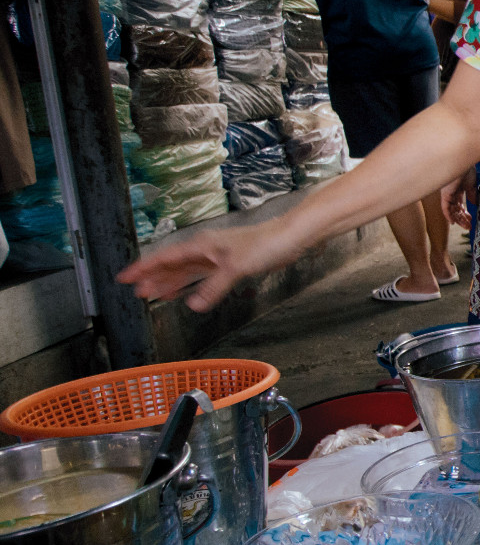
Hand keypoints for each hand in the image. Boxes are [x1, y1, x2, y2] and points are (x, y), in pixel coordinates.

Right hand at [119, 222, 299, 311]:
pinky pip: (202, 276)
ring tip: (153, 295)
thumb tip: (193, 306)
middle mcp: (205, 250)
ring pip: (186, 271)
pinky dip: (191, 285)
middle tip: (136, 292)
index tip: (124, 278)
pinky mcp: (230, 264)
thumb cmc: (265, 244)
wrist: (290, 238)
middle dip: (153, 278)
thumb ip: (213, 288)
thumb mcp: (235, 268)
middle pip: (172, 265)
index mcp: (200, 246)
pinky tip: (186, 294)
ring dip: (170, 282)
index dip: (143, 268)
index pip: (164, 257)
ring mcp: (217, 257)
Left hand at [442, 171, 477, 230]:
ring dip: (458, 219)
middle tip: (469, 227)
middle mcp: (452, 193)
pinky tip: (453, 222)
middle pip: (456, 209)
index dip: (465, 213)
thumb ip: (473, 195)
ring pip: (452, 210)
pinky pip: (445, 208)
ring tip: (466, 226)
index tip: (471, 219)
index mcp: (458, 190)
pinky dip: (449, 216)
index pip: (460, 204)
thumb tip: (475, 203)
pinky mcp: (445, 195)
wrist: (462, 163)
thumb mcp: (472, 185)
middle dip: (463, 218)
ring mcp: (448, 194)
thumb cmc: (467, 170)